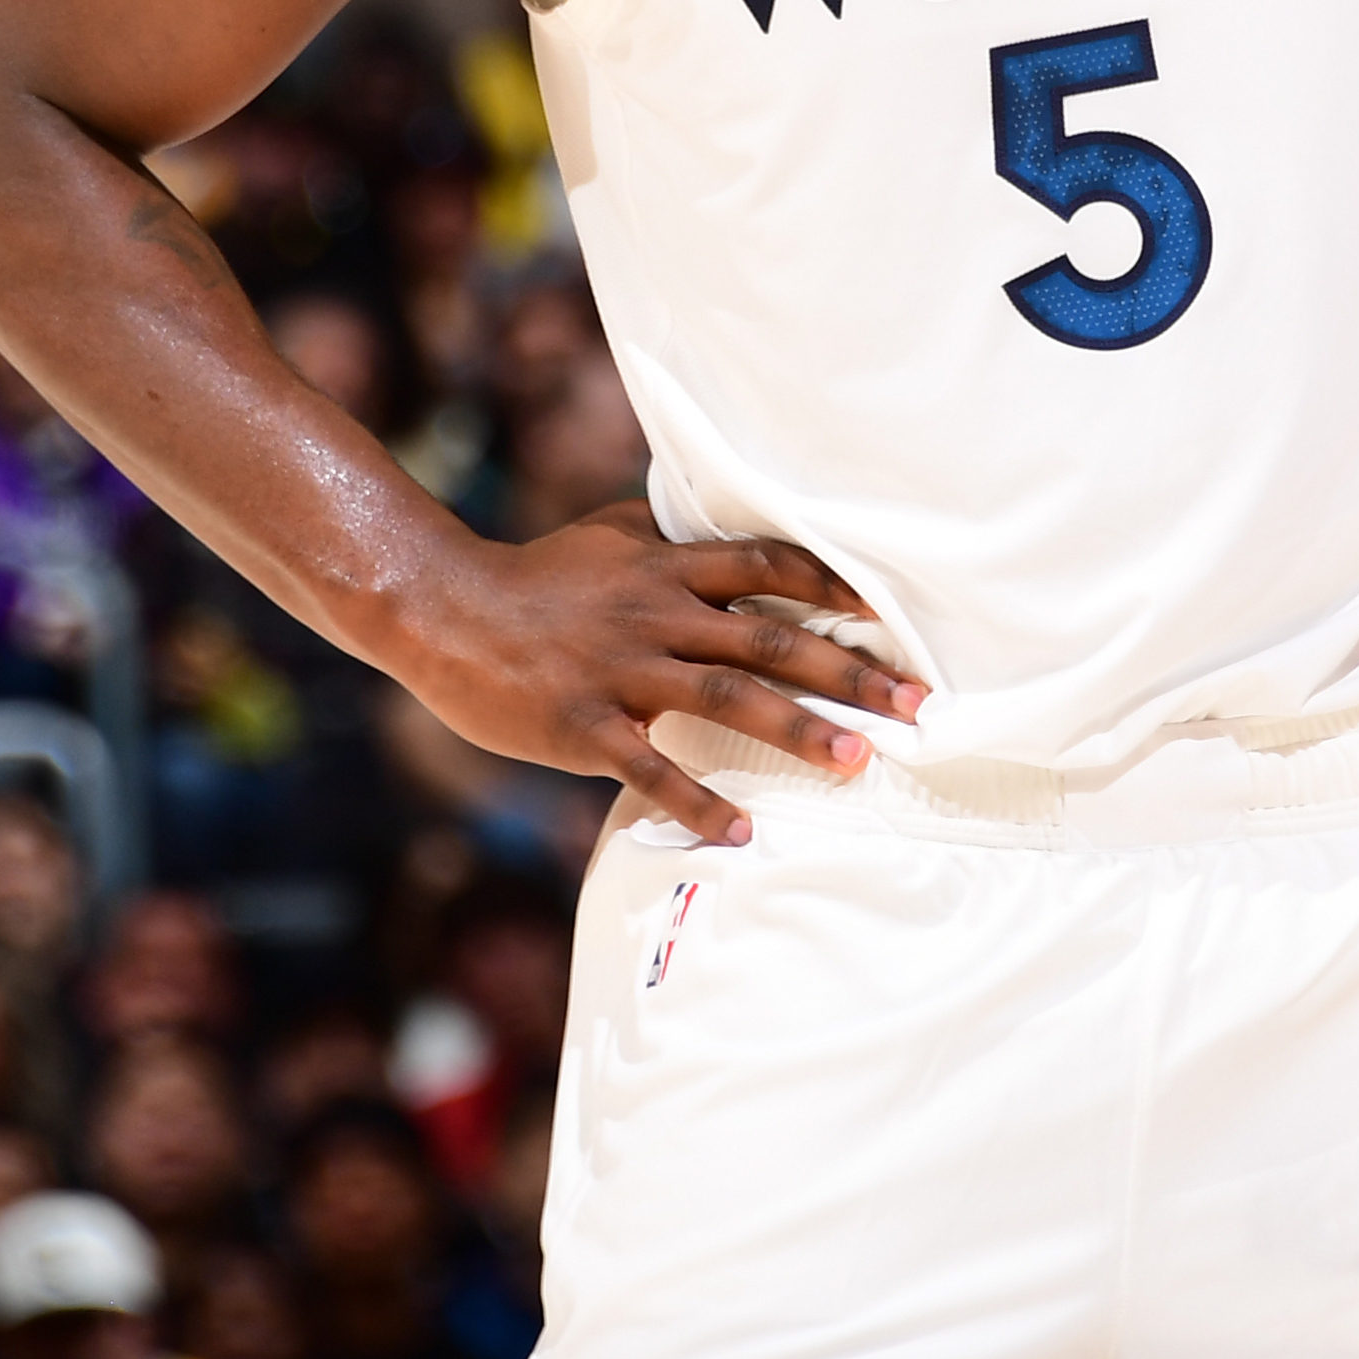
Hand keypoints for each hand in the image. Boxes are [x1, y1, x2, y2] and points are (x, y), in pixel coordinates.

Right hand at [389, 501, 923, 844]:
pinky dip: (700, 802)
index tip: (886, 618)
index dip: (829, 589)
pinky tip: (744, 833)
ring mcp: (621, 670)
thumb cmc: (536, 573)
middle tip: (915, 705)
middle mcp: (655, 613)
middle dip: (848, 672)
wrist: (443, 609)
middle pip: (768, 638)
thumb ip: (672, 536)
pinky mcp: (585, 725)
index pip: (765, 568)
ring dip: (798, 731)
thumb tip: (728, 525)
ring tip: (856, 762)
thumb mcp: (610, 535)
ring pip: (726, 699)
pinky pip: (651, 769)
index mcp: (664, 568)